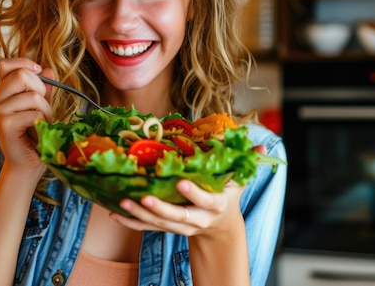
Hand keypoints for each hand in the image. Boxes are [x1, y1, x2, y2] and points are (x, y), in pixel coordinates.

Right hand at [0, 57, 53, 173]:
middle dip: (41, 90)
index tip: (39, 72)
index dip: (25, 63)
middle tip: (42, 108)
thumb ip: (43, 87)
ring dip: (45, 110)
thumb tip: (48, 70)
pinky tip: (37, 130)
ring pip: (32, 95)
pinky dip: (42, 121)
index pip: (6, 64)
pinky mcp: (4, 124)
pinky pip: (32, 112)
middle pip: (22, 75)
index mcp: (0, 92)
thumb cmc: (35, 133)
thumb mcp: (41, 105)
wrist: (29, 162)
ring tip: (41, 122)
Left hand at [109, 145, 266, 236]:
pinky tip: (114, 211)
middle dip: (161, 209)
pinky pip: (146, 227)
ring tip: (123, 201)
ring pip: (159, 224)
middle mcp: (197, 219)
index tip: (181, 182)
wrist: (220, 227)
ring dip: (140, 214)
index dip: (194, 193)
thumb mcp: (238, 181)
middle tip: (144, 198)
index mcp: (215, 206)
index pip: (205, 201)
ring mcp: (180, 226)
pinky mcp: (166, 228)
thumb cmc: (226, 197)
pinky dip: (130, 221)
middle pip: (178, 217)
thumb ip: (246, 163)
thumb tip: (261, 146)